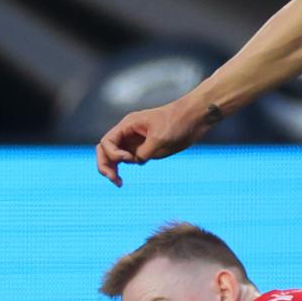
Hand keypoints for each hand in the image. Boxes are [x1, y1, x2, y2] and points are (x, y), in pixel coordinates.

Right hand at [94, 96, 215, 185]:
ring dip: (114, 168)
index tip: (129, 159)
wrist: (196, 117)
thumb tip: (135, 161)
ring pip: (117, 155)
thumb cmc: (178, 123)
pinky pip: (131, 158)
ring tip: (119, 183)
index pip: (107, 142)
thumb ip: (143, 153)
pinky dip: (129, 166)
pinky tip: (136, 170)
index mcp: (128, 125)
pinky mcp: (148, 147)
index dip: (113, 154)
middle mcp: (129, 132)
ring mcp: (138, 140)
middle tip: (114, 180)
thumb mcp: (159, 140)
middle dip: (106, 165)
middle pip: (107, 150)